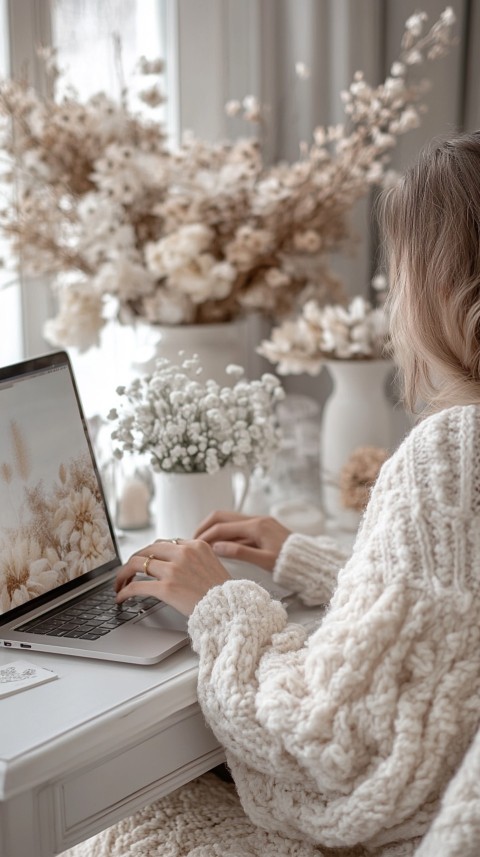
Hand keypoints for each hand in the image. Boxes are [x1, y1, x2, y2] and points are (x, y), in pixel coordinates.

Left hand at [115, 538, 230, 616]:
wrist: (231, 610)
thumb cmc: (223, 594)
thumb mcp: (212, 565)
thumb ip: (194, 559)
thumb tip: (173, 563)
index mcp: (195, 545)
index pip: (164, 543)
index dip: (150, 553)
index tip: (144, 561)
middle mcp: (183, 553)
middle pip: (147, 550)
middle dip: (133, 561)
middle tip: (127, 572)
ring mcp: (174, 570)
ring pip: (137, 563)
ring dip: (124, 574)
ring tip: (120, 584)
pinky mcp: (167, 588)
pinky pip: (137, 586)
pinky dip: (125, 591)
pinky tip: (121, 597)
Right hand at [194, 511, 290, 571]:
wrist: (309, 560)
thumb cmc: (290, 563)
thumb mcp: (264, 561)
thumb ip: (240, 553)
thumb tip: (217, 547)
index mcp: (256, 526)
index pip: (222, 527)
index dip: (206, 535)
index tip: (194, 544)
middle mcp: (256, 520)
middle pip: (222, 516)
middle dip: (206, 526)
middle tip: (194, 539)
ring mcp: (259, 522)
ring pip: (230, 520)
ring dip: (215, 528)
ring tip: (204, 542)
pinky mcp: (262, 527)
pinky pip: (239, 526)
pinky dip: (227, 533)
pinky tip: (222, 544)